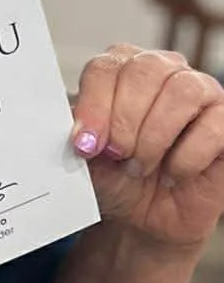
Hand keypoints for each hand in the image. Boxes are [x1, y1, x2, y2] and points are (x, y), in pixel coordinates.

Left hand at [71, 44, 223, 250]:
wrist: (141, 215)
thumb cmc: (112, 174)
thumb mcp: (84, 152)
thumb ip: (77, 130)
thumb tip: (73, 124)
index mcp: (121, 67)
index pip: (107, 67)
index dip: (95, 106)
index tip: (85, 144)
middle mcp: (162, 69)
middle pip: (145, 72)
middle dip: (125, 121)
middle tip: (117, 155)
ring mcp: (200, 91)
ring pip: (182, 92)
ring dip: (155, 138)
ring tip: (140, 166)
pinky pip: (214, 127)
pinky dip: (185, 158)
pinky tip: (171, 174)